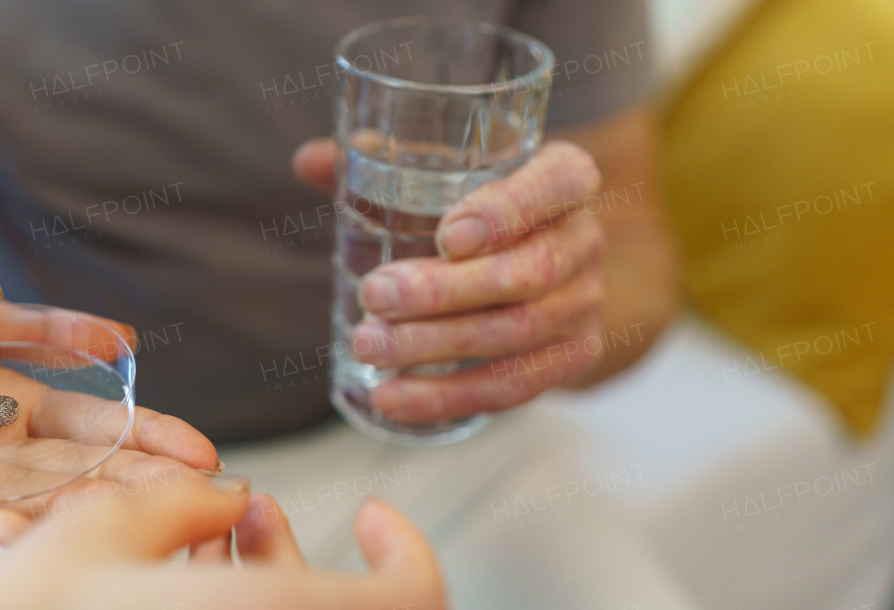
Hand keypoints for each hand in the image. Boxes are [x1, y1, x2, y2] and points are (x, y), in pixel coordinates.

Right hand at [0, 483, 445, 608]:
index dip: (408, 555)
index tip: (372, 515)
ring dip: (262, 584)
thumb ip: (187, 501)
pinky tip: (176, 585)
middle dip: (297, 552)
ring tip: (204, 534)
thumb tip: (229, 498)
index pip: (413, 603)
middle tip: (250, 510)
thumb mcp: (98, 530)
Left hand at [294, 139, 605, 421]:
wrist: (539, 270)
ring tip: (369, 346)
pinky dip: (447, 396)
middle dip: (445, 291)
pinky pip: (511, 386)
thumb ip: (379, 165)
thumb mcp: (440, 176)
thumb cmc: (473, 209)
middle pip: (527, 272)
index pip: (559, 182)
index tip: (445, 236)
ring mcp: (584, 305)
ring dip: (436, 346)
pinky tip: (392, 397)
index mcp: (566, 177)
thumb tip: (309, 161)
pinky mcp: (570, 359)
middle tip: (374, 295)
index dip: (508, 210)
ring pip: (515, 333)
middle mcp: (586, 240)